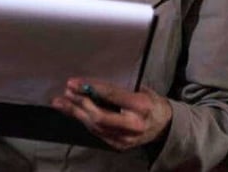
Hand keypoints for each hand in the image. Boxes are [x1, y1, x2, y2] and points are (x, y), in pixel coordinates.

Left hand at [51, 78, 171, 151]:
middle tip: (67, 92)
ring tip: (62, 102)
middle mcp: (133, 125)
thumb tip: (90, 85)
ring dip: (76, 113)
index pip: (111, 95)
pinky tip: (73, 112)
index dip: (90, 88)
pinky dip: (84, 121)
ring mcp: (125, 139)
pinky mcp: (119, 145)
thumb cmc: (151, 102)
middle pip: (99, 116)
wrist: (165, 126)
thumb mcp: (141, 89)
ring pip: (95, 126)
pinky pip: (97, 133)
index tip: (73, 82)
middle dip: (79, 104)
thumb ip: (119, 89)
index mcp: (141, 106)